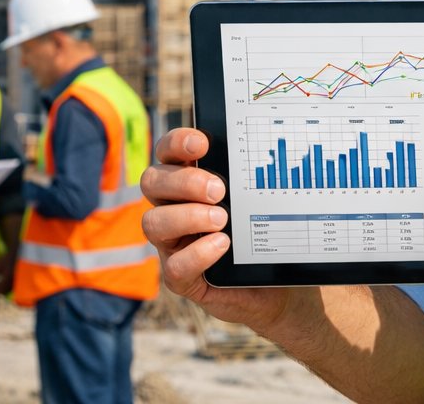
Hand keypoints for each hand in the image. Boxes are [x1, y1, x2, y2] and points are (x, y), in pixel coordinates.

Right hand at [139, 128, 291, 330]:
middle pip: (152, 181)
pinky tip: (223, 244)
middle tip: (218, 190)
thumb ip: (249, 176)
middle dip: (183, 181)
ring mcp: (172, 243)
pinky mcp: (181, 277)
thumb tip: (266, 153)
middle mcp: (172, 208)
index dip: (176, 143)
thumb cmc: (261, 230)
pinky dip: (198, 254)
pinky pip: (174, 267)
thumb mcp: (257, 198)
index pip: (167, 152)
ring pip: (153, 223)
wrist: (272, 281)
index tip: (202, 144)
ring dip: (187, 217)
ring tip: (222, 219)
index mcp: (187, 180)